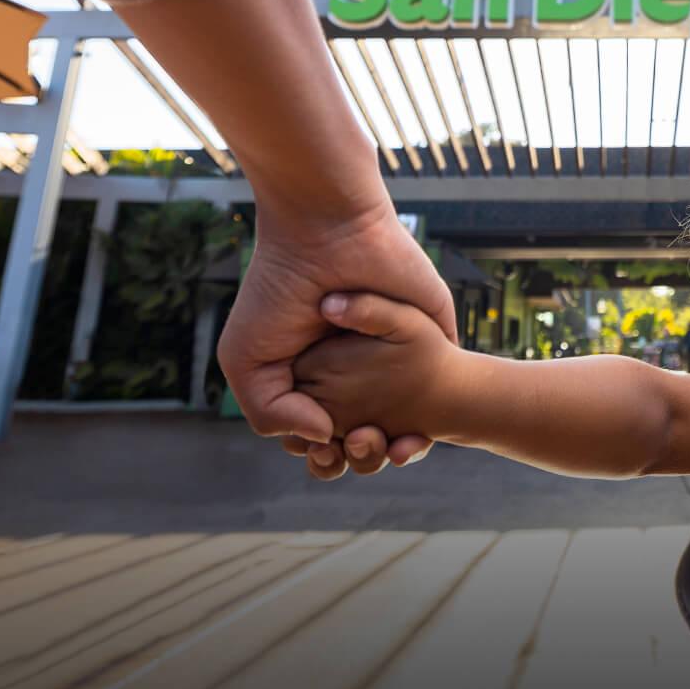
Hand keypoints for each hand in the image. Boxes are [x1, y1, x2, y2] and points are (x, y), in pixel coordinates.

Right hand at [218, 202, 449, 473]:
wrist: (324, 231)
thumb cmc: (278, 289)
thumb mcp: (247, 359)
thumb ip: (270, 412)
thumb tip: (322, 435)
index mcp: (316, 377)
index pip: (324, 438)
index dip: (322, 456)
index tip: (321, 451)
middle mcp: (357, 372)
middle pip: (365, 441)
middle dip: (357, 457)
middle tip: (348, 445)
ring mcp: (396, 359)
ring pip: (403, 431)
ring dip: (389, 453)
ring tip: (373, 437)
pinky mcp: (433, 341)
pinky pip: (442, 398)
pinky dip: (425, 431)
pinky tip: (412, 436)